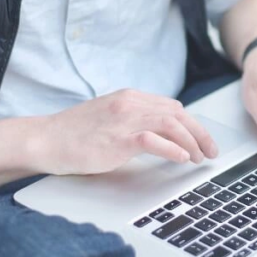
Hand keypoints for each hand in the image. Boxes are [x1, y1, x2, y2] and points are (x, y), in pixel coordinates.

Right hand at [32, 89, 218, 174]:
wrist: (45, 139)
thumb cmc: (75, 133)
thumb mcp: (110, 118)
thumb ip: (134, 119)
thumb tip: (163, 134)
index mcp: (130, 97)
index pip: (172, 107)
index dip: (192, 125)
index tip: (203, 141)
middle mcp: (130, 104)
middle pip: (178, 114)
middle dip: (199, 133)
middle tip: (211, 152)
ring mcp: (123, 120)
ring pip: (171, 124)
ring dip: (191, 142)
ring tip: (199, 158)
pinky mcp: (117, 139)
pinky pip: (153, 140)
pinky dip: (172, 149)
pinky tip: (182, 158)